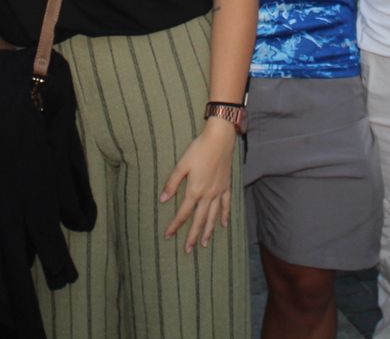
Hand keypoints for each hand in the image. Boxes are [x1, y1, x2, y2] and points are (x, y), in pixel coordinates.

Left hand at [160, 119, 235, 251]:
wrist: (220, 139)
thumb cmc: (199, 150)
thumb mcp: (182, 165)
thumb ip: (172, 183)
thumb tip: (163, 200)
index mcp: (195, 191)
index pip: (183, 213)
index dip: (175, 225)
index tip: (168, 235)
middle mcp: (208, 195)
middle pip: (199, 220)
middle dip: (192, 236)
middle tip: (188, 250)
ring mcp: (219, 192)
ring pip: (213, 217)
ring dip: (208, 231)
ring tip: (204, 244)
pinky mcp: (226, 186)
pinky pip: (226, 205)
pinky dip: (225, 215)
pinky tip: (223, 224)